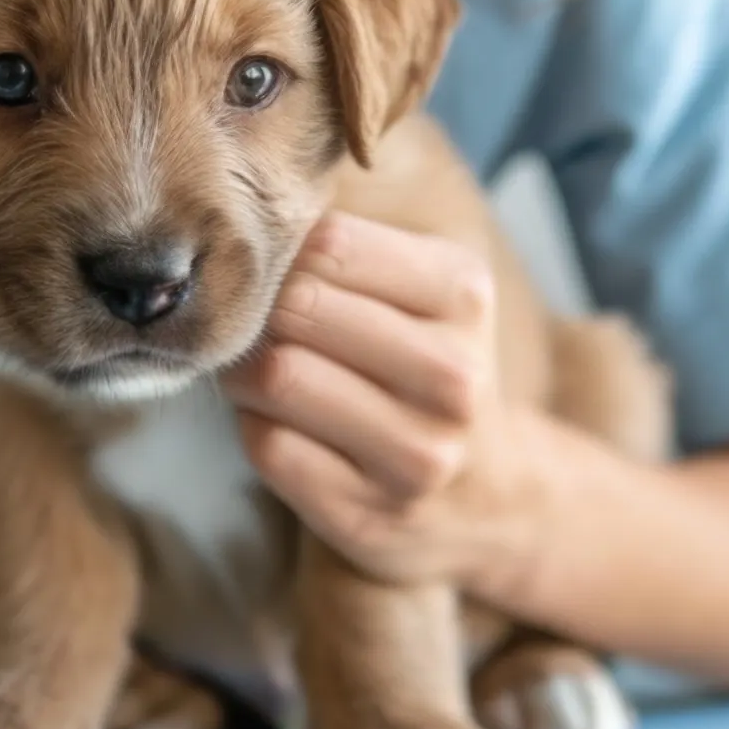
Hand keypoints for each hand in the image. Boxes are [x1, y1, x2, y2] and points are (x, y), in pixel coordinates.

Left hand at [220, 211, 549, 593]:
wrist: (486, 496)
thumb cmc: (426, 370)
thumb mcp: (426, 294)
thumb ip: (350, 250)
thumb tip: (245, 215)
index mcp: (463, 295)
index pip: (330, 243)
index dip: (282, 253)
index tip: (273, 270)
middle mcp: (452, 375)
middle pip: (299, 308)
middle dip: (256, 311)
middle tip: (244, 321)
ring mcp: (415, 453)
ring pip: (277, 376)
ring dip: (243, 368)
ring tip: (252, 367)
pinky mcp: (366, 514)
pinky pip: (268, 445)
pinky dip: (254, 425)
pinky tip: (275, 422)